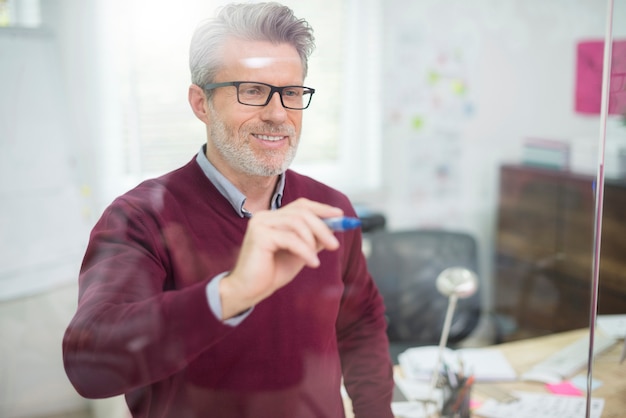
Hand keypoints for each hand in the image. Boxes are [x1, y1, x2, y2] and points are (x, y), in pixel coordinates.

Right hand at [219, 198, 343, 318]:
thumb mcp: (298, 253)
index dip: (321, 208)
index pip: (300, 205)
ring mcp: (260, 224)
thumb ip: (312, 239)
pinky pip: (290, 239)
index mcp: (273, 218)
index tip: (340, 215)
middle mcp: (265, 216)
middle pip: (301, 212)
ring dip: (313, 240)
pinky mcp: (259, 235)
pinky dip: (305, 251)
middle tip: (335, 244)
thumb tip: (333, 227)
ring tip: (317, 259)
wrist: (249, 291)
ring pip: (297, 223)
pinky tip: (312, 263)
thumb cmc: (271, 273)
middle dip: (322, 227)